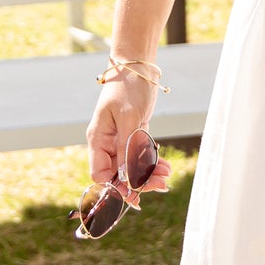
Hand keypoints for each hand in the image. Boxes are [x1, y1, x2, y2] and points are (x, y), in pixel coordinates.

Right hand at [85, 74, 172, 192]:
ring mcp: (120, 140)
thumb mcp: (128, 117)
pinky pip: (140, 156)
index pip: (100, 174)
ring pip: (131, 167)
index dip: (115, 188)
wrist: (138, 68)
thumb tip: (127, 176)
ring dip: (148, 174)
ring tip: (167, 175)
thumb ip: (127, 147)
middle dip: (138, 183)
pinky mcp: (133, 135)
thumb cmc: (128, 87)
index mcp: (97, 139)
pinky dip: (152, 162)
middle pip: (118, 174)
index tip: (135, 196)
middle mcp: (106, 143)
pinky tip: (165, 166)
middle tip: (160, 185)